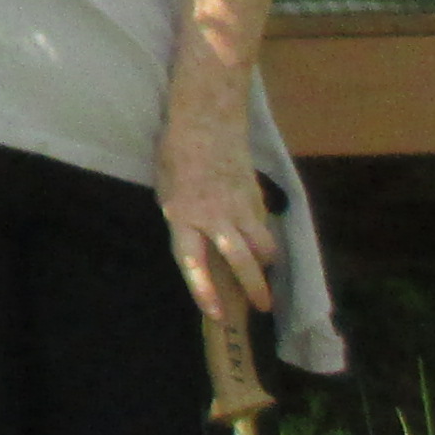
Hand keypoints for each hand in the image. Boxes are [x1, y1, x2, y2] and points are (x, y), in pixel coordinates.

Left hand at [158, 89, 280, 327]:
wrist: (205, 122)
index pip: (192, 260)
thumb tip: (200, 247)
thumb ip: (183, 220)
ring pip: (262, 246)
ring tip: (265, 284)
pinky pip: (264, 228)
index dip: (203, 288)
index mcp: (182, 215)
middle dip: (252, 288)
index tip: (216, 313)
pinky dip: (266, 242)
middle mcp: (213, 216)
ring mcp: (239, 207)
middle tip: (261, 308)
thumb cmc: (176, 155)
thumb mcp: (168, 190)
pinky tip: (264, 251)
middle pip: (239, 260)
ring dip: (266, 267)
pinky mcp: (255, 198)